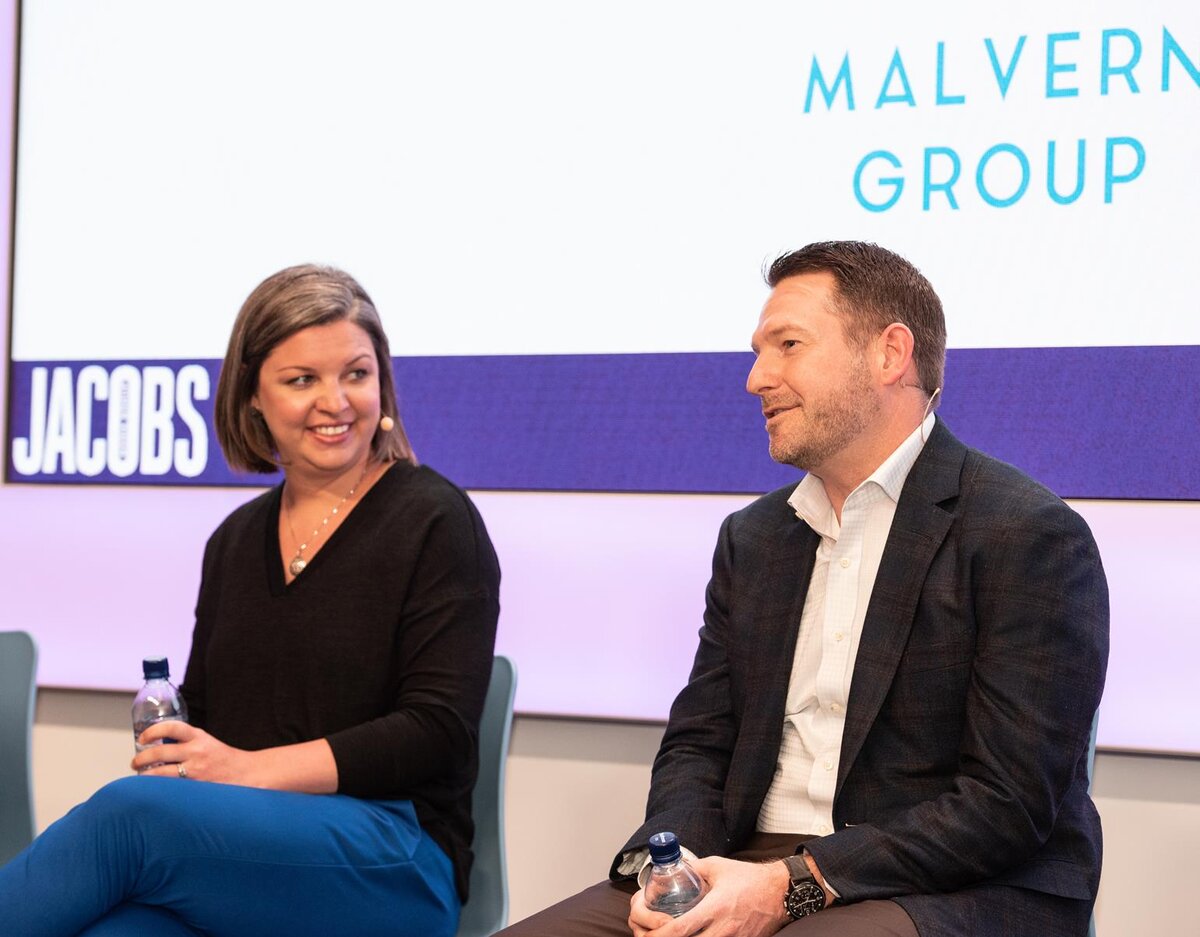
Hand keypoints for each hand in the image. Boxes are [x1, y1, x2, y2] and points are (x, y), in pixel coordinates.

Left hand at [132, 721, 255, 784]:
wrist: (248, 774)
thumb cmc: (224, 760)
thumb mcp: (207, 743)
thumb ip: (187, 744)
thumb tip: (159, 749)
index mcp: (199, 737)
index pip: (172, 728)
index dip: (153, 731)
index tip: (143, 738)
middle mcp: (196, 752)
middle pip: (159, 753)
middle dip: (141, 758)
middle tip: (135, 762)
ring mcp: (196, 771)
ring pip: (160, 774)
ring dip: (145, 776)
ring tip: (140, 777)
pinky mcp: (196, 788)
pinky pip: (170, 789)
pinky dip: (159, 790)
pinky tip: (154, 791)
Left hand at [627, 856, 789, 936]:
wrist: (780, 892)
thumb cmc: (750, 878)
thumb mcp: (718, 866)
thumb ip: (695, 868)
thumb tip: (678, 867)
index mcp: (714, 908)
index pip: (681, 929)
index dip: (661, 935)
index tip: (648, 934)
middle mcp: (723, 929)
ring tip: (674, 936)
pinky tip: (695, 936)